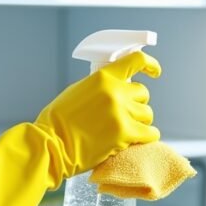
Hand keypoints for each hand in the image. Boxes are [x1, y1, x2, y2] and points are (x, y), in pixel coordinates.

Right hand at [34, 51, 160, 176]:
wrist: (51, 145)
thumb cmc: (58, 121)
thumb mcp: (78, 90)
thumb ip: (101, 86)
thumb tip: (118, 86)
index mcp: (103, 77)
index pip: (136, 61)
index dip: (150, 64)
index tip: (155, 71)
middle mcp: (115, 92)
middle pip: (143, 93)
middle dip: (135, 104)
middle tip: (123, 115)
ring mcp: (121, 113)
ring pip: (147, 114)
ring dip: (140, 121)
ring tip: (125, 129)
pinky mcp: (125, 134)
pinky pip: (150, 133)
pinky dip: (146, 136)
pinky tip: (137, 139)